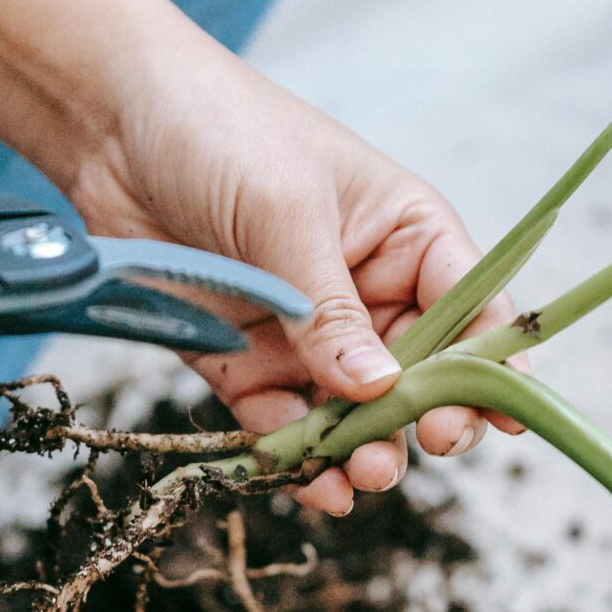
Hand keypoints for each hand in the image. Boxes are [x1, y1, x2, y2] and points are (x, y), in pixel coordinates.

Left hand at [71, 19, 522, 515]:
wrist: (110, 124)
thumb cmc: (219, 131)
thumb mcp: (284, 212)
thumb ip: (329, 308)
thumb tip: (379, 389)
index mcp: (407, 237)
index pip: (471, 310)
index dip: (491, 366)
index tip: (501, 418)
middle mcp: (368, 294)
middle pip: (421, 378)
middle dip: (429, 418)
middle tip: (430, 444)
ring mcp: (309, 336)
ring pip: (356, 416)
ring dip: (366, 451)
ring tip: (364, 474)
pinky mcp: (248, 365)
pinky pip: (285, 427)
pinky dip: (299, 461)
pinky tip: (314, 487)